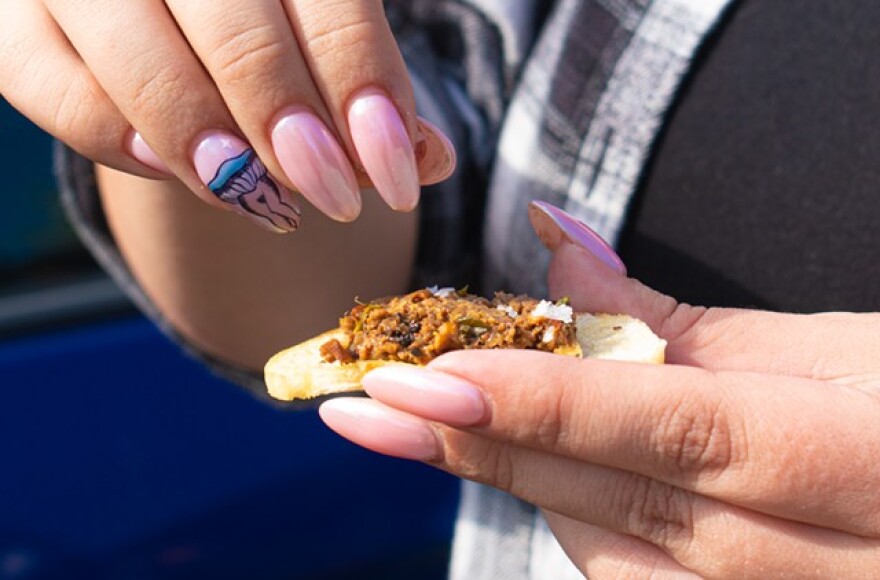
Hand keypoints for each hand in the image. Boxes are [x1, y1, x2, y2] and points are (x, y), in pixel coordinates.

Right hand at [1, 0, 454, 231]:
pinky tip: (171, 167)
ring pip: (134, 50)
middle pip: (232, 20)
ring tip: (257, 196)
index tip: (397, 174)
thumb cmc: (259, 17)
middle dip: (287, 121)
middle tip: (333, 196)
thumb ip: (368, 88)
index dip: (363, 86)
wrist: (163, 4)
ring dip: (204, 137)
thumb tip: (426, 158)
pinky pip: (47, 82)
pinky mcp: (14, 15)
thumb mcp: (318, 31)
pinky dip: (111, 134)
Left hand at [319, 203, 879, 577]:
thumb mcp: (836, 348)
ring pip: (608, 549)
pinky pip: (633, 577)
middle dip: (475, 446)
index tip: (416, 376)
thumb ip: (682, 319)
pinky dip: (573, 515)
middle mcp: (804, 560)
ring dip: (517, 477)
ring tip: (434, 415)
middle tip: (366, 407)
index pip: (659, 428)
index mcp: (842, 460)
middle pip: (610, 497)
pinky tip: (539, 469)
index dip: (530, 401)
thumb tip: (561, 253)